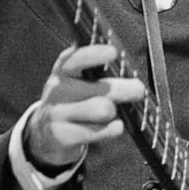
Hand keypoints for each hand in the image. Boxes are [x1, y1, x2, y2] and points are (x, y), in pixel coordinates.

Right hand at [23, 45, 143, 167]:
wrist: (49, 134)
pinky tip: (115, 127)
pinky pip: (99, 131)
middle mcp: (57, 90)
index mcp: (63, 71)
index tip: (113, 52)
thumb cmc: (74, 102)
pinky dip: (112, 130)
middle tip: (139, 90)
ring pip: (102, 109)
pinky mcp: (62, 137)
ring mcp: (57, 114)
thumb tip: (130, 75)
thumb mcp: (79, 82)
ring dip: (114, 111)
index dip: (94, 54)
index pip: (75, 59)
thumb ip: (98, 73)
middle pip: (101, 88)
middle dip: (124, 89)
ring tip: (113, 111)